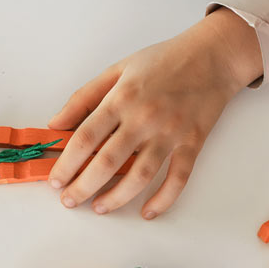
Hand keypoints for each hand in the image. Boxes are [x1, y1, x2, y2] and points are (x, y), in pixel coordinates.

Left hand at [47, 7, 260, 218]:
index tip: (56, 181)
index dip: (67, 164)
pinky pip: (178, 178)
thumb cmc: (163, 61)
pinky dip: (163, 199)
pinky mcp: (193, 142)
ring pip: (140, 176)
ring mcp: (170, 132)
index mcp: (122, 98)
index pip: (85, 138)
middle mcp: (144, 117)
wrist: (213, 55)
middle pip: (108, 162)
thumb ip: (84, 97)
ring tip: (100, 208)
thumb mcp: (117, 69)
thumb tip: (56, 124)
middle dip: (83, 187)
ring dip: (117, 198)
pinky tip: (148, 211)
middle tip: (70, 201)